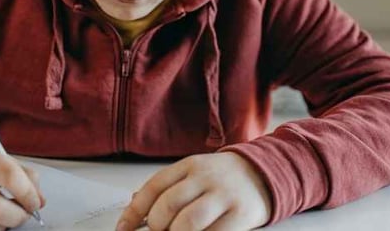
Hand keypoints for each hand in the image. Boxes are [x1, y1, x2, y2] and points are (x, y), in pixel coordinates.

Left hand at [117, 152, 270, 230]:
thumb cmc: (223, 179)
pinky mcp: (241, 215)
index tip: (123, 229)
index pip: (154, 187)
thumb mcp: (195, 173)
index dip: (134, 212)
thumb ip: (168, 188)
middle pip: (168, 206)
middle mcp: (205, 178)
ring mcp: (224, 196)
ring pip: (187, 223)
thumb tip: (135, 207)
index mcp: (189, 165)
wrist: (265, 173)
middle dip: (157, 227)